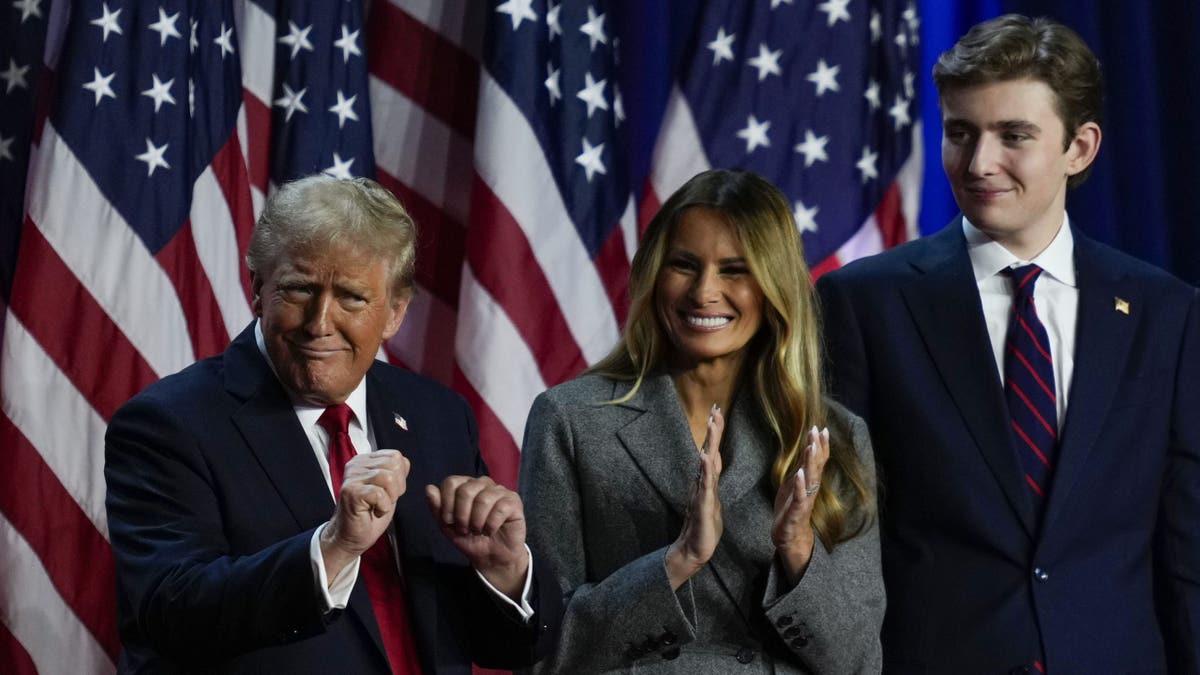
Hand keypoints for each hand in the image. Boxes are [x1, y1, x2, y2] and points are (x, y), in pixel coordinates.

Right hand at [320, 450, 409, 581]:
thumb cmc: (370, 514)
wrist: (352, 536)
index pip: (395, 456)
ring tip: (379, 506)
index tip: (388, 491)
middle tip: (384, 500)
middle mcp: (356, 465)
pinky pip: (379, 494)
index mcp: (365, 461)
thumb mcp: (388, 488)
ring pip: (388, 477)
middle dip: (397, 487)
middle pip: (394, 465)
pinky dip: (383, 507)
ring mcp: (352, 478)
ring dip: (390, 497)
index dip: (400, 476)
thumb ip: (395, 472)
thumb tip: (404, 462)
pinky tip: (374, 512)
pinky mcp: (351, 492)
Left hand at [425, 476, 528, 599]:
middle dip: (461, 515)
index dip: (446, 504)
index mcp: (465, 485)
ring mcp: (499, 491)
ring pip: (483, 499)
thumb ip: (437, 508)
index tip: (449, 521)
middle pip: (466, 490)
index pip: (451, 482)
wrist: (490, 557)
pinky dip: (491, 525)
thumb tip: (429, 488)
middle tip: (464, 529)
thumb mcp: (448, 526)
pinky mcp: (513, 501)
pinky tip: (490, 531)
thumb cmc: (470, 539)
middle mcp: (482, 484)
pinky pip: (500, 508)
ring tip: (478, 531)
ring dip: (477, 522)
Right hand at [665, 405, 724, 589]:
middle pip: (708, 452)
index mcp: (707, 481)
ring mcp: (701, 493)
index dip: (715, 433)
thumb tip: (711, 462)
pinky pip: (704, 485)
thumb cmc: (704, 526)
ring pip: (706, 464)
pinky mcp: (702, 505)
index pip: (712, 452)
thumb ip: (710, 479)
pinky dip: (704, 470)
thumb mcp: (712, 498)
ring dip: (708, 444)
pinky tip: (704, 458)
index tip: (717, 411)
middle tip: (715, 409)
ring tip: (711, 426)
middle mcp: (702, 483)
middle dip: (712, 431)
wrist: (694, 549)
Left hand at [772, 426, 828, 584]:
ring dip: (811, 462)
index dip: (821, 445)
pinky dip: (800, 485)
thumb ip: (802, 468)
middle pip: (816, 466)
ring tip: (811, 446)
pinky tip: (799, 473)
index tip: (822, 428)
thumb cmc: (791, 509)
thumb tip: (807, 448)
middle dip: (817, 448)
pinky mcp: (796, 512)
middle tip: (818, 430)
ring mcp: (804, 500)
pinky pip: (800, 497)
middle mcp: (810, 489)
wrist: (789, 537)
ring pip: (810, 479)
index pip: (817, 460)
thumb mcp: (795, 484)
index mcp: (809, 482)